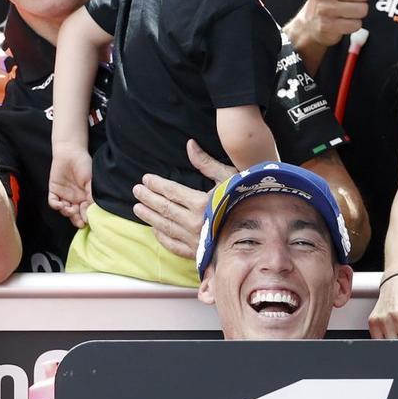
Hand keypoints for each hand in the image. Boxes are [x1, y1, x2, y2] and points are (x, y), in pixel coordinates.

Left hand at [48, 143, 92, 228]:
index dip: (86, 217)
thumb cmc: (84, 165)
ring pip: (64, 210)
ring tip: (69, 210)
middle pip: (74, 214)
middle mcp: (75, 198)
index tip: (88, 220)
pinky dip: (56, 205)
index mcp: (85, 197)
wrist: (71, 152)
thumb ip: (91, 196)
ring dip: (67, 213)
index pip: (85, 212)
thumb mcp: (91, 181)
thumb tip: (91, 211)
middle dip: (77, 219)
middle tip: (79, 222)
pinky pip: (53, 202)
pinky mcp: (54, 191)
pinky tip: (60, 205)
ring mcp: (64, 195)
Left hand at [132, 139, 234, 258]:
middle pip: (165, 209)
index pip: (171, 192)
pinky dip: (162, 237)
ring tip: (138, 208)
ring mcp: (195, 240)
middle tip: (136, 191)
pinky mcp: (198, 253)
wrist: (261, 234)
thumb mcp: (229, 178)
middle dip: (148, 199)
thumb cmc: (246, 201)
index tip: (146, 179)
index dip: (157, 185)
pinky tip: (155, 230)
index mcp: (201, 204)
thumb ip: (206, 163)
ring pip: (165, 227)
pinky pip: (174, 246)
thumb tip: (189, 145)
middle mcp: (195, 223)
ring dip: (149, 217)